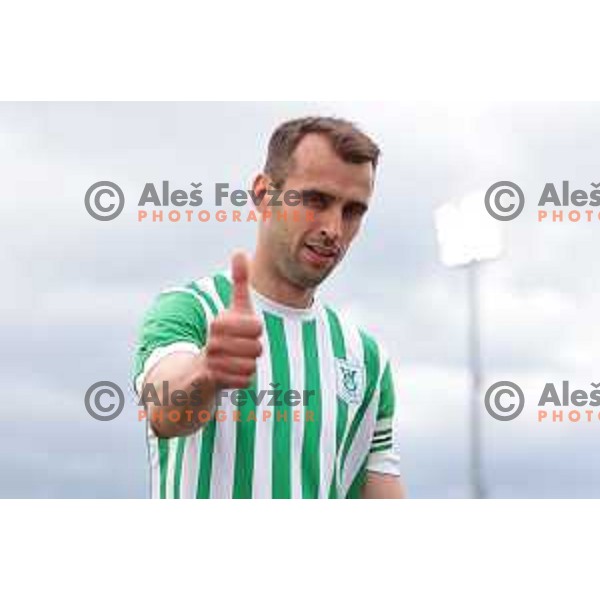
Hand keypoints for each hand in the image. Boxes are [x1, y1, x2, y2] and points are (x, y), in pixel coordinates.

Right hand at [203, 251, 262, 389]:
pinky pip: (244, 382)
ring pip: (251, 366)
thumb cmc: (221, 337)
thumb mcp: (232, 309)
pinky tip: (230, 375)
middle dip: (253, 351)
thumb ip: (238, 282)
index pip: (256, 327)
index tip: (244, 331)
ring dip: (247, 366)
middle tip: (239, 349)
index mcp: (219, 322)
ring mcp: (210, 362)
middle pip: (257, 348)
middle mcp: (213, 341)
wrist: (195, 371)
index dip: (255, 331)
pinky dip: (242, 380)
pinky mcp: (209, 382)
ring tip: (234, 362)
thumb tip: (239, 251)